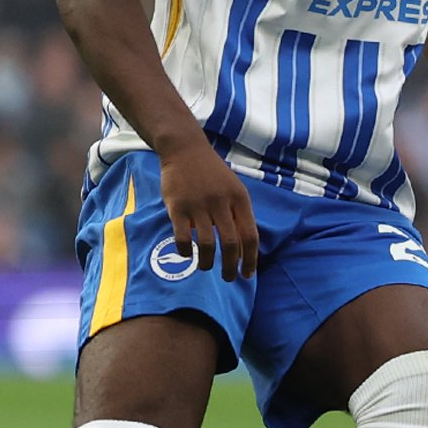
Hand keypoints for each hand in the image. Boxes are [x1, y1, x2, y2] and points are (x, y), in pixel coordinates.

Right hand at [158, 136, 257, 279]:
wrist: (185, 149)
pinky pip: (183, 237)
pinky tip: (187, 254)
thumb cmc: (212, 173)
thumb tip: (245, 246)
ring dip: (208, 263)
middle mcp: (221, 203)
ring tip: (206, 267)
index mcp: (239, 199)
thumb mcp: (234, 188)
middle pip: (231, 244)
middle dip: (231, 267)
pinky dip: (186, 251)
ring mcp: (199, 205)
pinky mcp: (177, 207)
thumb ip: (239, 213)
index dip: (250, 259)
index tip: (247, 274)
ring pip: (208, 244)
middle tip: (229, 278)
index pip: (250, 236)